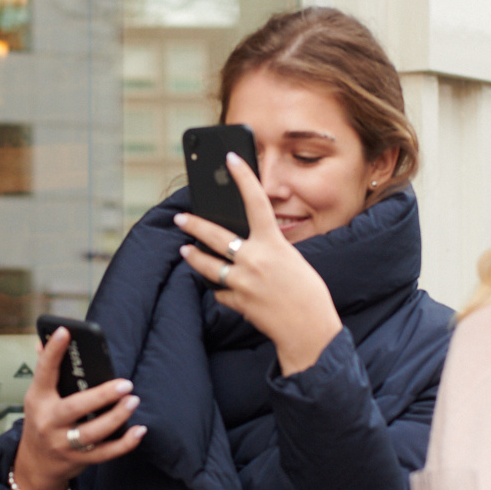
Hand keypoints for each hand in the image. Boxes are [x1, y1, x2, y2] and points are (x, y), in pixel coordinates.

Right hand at [9, 327, 145, 489]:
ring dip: (116, 417)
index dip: (53, 352)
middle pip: (75, 408)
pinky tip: (139, 431)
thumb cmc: (41, 422)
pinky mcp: (79, 460)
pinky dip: (124, 444)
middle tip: (125, 384)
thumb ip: (45, 370)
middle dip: (102, 396)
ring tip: (132, 401)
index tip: (65, 332)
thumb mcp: (38, 397)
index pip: (44, 371)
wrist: (35, 464)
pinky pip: (105, 453)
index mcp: (39, 399)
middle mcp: (49, 422)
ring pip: (92, 433)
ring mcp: (63, 443)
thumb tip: (43, 340)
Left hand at [176, 153, 341, 374]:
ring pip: (207, 265)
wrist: (310, 330)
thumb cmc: (308, 294)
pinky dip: (222, 289)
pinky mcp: (237, 302)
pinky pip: (221, 291)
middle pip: (214, 235)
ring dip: (193, 256)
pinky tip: (225, 289)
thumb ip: (269, 249)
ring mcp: (242, 282)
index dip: (243, 176)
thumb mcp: (293, 261)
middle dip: (194, 224)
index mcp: (274, 244)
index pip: (256, 201)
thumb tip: (246, 246)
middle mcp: (254, 259)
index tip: (230, 158)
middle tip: (181, 217)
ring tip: (185, 250)